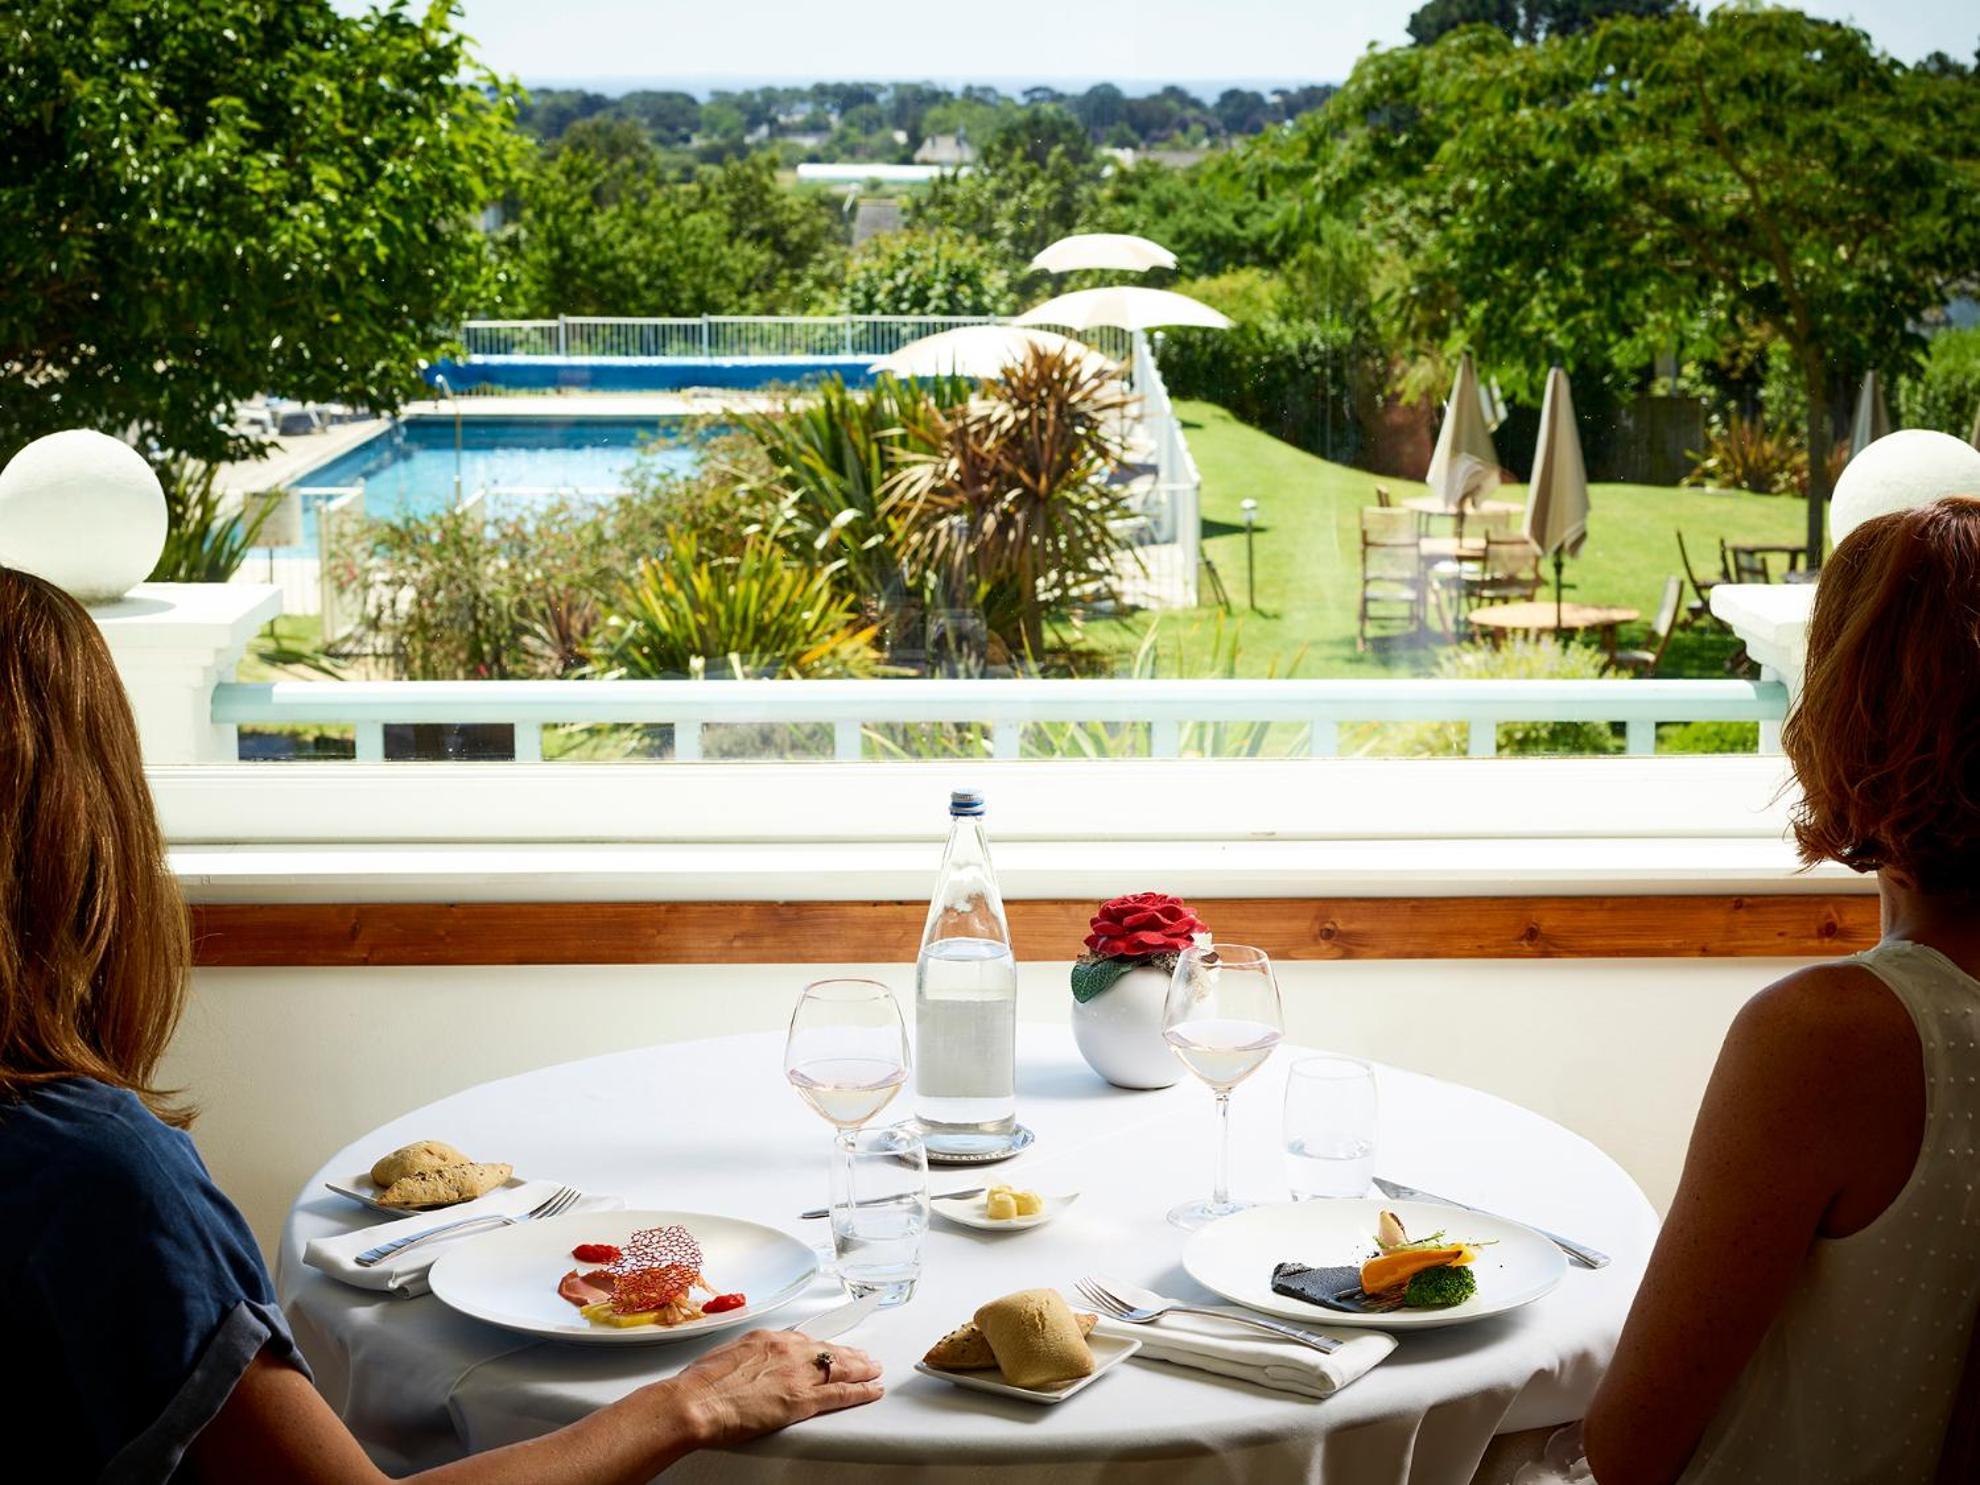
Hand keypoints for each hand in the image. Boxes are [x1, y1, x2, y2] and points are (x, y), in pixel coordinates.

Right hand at [672, 1329, 883, 1447]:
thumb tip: (749, 1364)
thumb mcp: (726, 1356)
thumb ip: (747, 1357)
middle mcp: (788, 1350)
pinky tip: (872, 1390)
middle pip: (827, 1351)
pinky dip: (861, 1391)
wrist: (695, 1401)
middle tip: (864, 1357)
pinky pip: (840, 1393)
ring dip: (861, 1369)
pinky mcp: (802, 1399)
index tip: (831, 1345)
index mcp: (768, 1339)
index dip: (823, 1345)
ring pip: (840, 1368)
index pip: (806, 1340)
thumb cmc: (701, 1384)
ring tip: (874, 1370)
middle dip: (848, 1354)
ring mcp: (798, 1374)